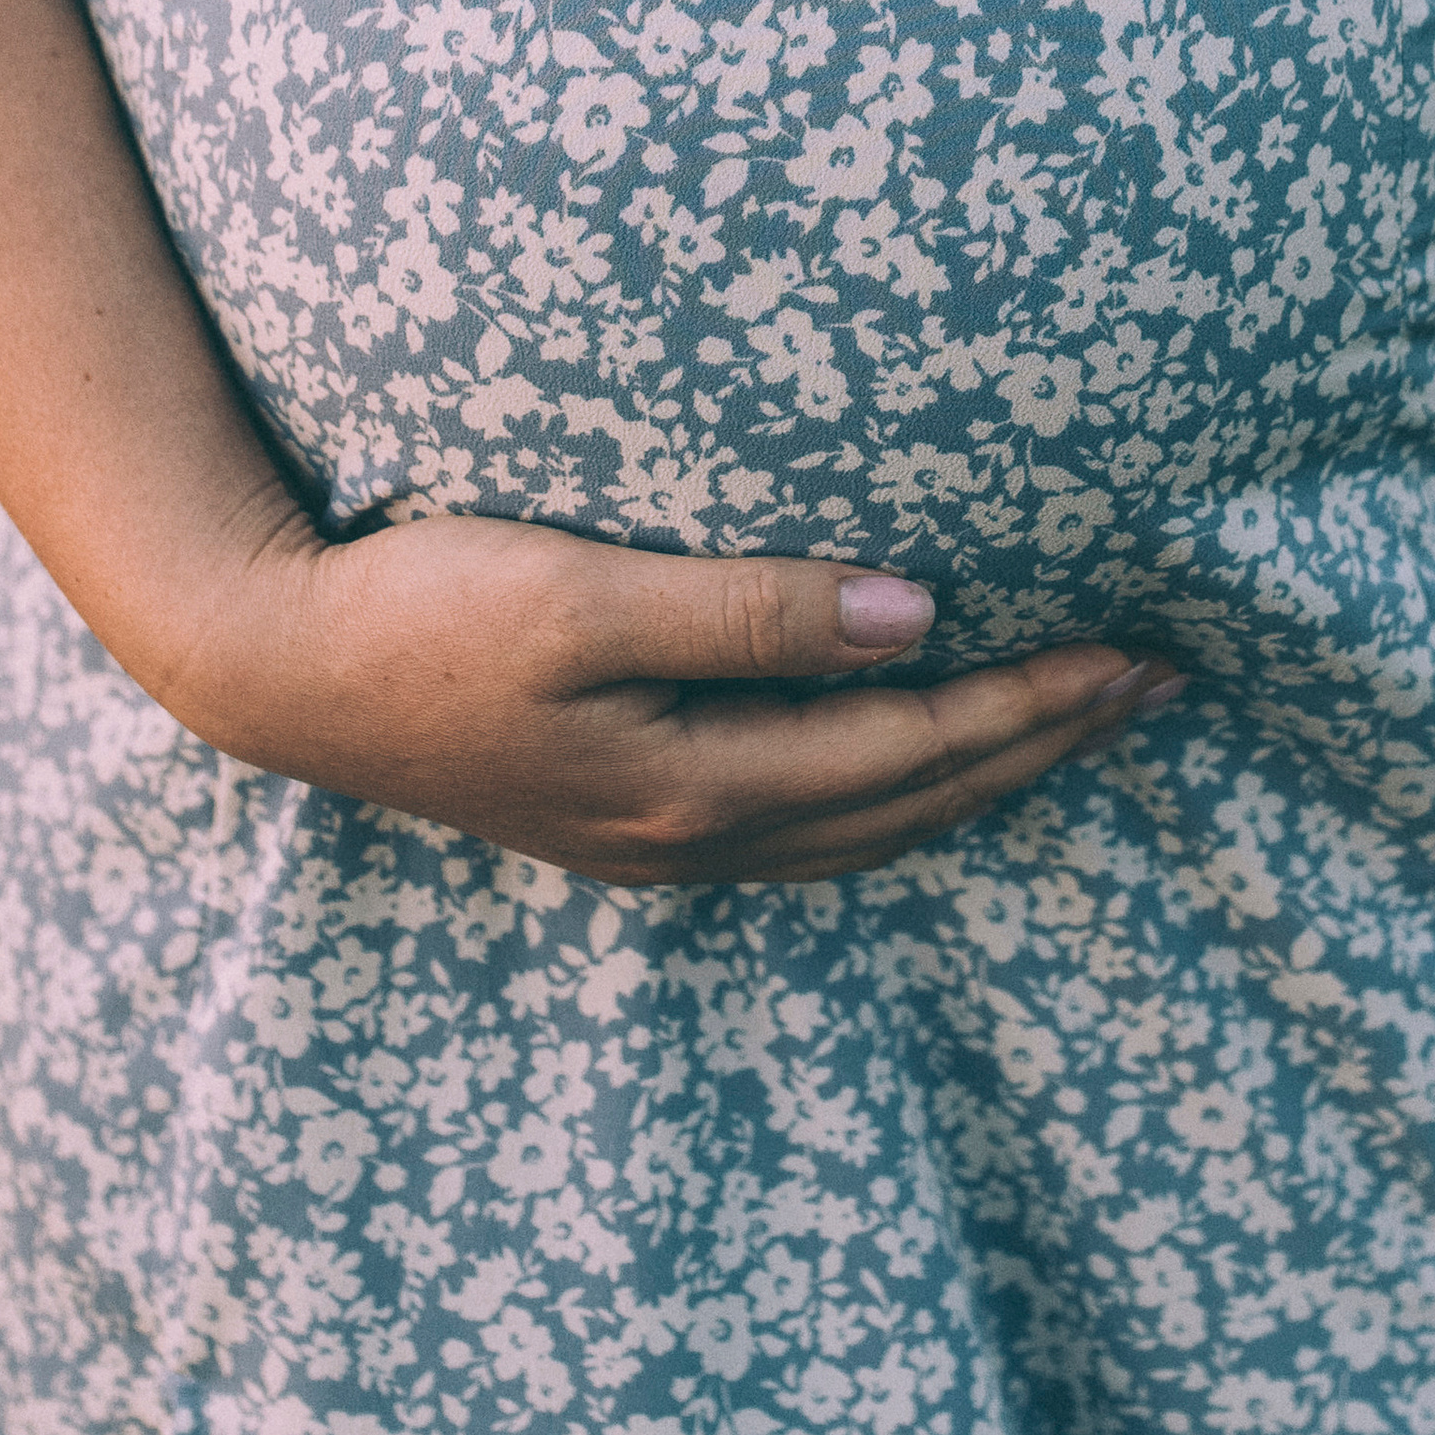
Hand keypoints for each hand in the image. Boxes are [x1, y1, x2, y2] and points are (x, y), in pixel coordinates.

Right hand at [177, 507, 1181, 885]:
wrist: (278, 665)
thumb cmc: (424, 607)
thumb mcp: (585, 592)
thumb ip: (748, 611)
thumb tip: (910, 614)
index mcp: (701, 786)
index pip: (919, 749)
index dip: (1038, 701)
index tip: (1139, 652)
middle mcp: (697, 837)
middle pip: (917, 805)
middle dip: (1044, 744)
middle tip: (1156, 686)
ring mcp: (659, 842)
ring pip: (870, 830)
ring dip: (984, 776)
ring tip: (1071, 722)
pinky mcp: (626, 818)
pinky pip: (812, 823)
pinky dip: (898, 792)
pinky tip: (917, 757)